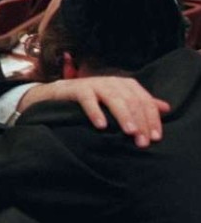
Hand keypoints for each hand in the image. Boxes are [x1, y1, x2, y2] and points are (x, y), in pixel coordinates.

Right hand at [18, 77, 168, 147]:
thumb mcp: (117, 101)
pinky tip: (101, 126)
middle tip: (142, 142)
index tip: (155, 138)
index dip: (152, 118)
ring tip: (129, 132)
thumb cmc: (91, 100)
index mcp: (124, 84)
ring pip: (114, 98)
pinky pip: (88, 99)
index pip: (144, 100)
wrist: (56, 94)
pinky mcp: (75, 89)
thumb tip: (166, 108)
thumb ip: (139, 103)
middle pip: (132, 101)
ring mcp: (93, 84)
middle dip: (140, 122)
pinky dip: (95, 111)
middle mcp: (111, 81)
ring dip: (123, 116)